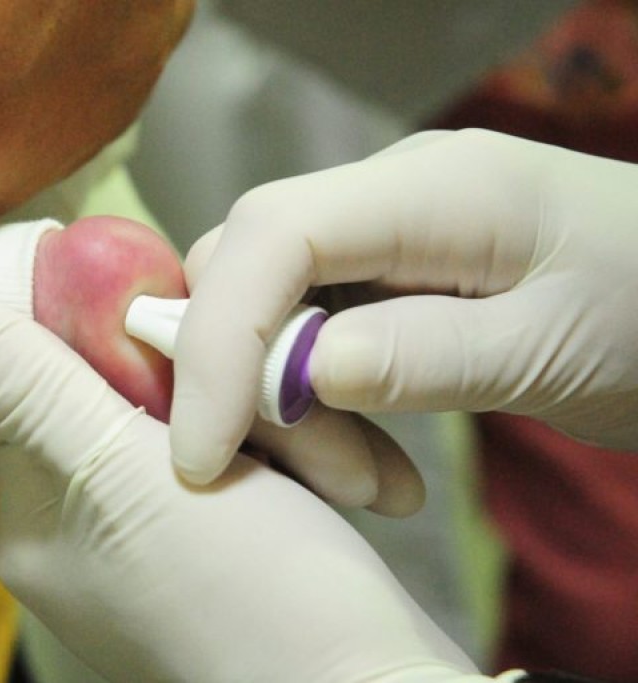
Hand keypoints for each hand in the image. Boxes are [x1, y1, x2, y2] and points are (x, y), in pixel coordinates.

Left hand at [0, 294, 491, 682]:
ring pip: (204, 426)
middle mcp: (86, 538)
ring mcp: (157, 549)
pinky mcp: (226, 555)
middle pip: (133, 398)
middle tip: (282, 405)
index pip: (43, 381)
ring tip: (335, 470)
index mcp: (40, 520)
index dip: (109, 330)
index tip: (180, 310)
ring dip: (275, 425)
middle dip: (218, 387)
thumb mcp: (125, 474)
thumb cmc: (253, 599)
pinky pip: (247, 464)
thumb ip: (29, 388)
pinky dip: (295, 460)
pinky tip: (338, 485)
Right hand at [173, 129, 637, 493]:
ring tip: (374, 486)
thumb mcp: (557, 347)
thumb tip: (305, 373)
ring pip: (267, 316)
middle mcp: (383, 199)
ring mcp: (375, 238)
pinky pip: (306, 341)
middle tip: (334, 480)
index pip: (273, 236)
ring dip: (294, 414)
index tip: (205, 451)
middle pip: (249, 274)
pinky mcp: (377, 283)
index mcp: (433, 189)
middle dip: (257, 387)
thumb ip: (433, 356)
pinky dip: (319, 413)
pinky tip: (375, 463)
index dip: (216, 340)